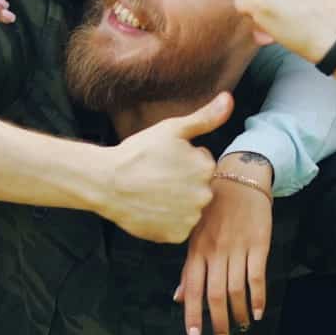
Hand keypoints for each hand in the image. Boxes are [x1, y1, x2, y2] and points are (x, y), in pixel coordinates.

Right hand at [86, 93, 232, 243]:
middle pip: (198, 187)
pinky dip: (168, 220)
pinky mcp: (176, 235)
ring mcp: (190, 217)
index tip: (164, 161)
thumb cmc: (137, 153)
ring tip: (152, 192)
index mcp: (206, 167)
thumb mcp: (172, 129)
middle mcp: (204, 194)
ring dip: (177, 202)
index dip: (182, 161)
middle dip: (183, 183)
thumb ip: (205, 117)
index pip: (202, 165)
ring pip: (189, 208)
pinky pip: (178, 227)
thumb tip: (229, 99)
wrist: (106, 182)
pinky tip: (152, 208)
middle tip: (156, 177)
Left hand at [177, 154, 272, 334]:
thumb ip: (189, 268)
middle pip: (214, 295)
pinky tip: (259, 312)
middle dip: (218, 321)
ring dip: (239, 313)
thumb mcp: (195, 233)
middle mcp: (214, 251)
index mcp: (196, 249)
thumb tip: (178, 297)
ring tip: (242, 327)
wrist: (240, 178)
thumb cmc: (213, 208)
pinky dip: (258, 298)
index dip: (192, 314)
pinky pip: (256, 277)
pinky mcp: (258, 244)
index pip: (192, 288)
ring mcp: (236, 248)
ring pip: (235, 290)